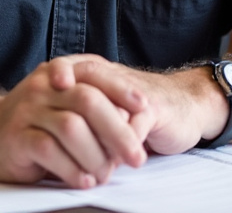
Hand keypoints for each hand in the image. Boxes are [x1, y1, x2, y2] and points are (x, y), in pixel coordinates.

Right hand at [0, 54, 152, 187]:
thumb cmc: (35, 120)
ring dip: (95, 155)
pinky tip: (84, 180)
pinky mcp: (16, 138)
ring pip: (71, 127)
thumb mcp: (63, 104)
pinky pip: (49, 151)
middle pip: (88, 101)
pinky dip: (72, 169)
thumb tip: (133, 125)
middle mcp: (43, 87)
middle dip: (117, 131)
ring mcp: (28, 110)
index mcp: (59, 73)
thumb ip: (93, 107)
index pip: (95, 74)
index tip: (145, 108)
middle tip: (137, 156)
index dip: (122, 90)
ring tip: (106, 174)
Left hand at [64, 59, 221, 155]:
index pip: (72, 65)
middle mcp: (115, 77)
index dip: (58, 74)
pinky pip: (134, 126)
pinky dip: (122, 146)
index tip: (45, 88)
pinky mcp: (154, 109)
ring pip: (109, 110)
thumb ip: (82, 113)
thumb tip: (49, 137)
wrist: (186, 105)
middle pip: (89, 84)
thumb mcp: (108, 105)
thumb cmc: (139, 109)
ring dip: (99, 140)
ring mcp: (134, 92)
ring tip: (92, 166)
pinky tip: (118, 162)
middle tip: (58, 135)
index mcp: (100, 72)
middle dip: (74, 111)